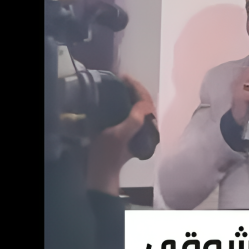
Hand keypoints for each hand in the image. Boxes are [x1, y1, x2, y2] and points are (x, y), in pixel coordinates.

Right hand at [86, 75, 155, 195]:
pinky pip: (133, 112)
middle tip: (121, 78)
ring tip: (120, 84)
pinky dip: (128, 102)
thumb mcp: (120, 134)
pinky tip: (119, 98)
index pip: (146, 100)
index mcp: (147, 127)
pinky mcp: (131, 133)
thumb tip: (143, 104)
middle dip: (135, 88)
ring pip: (140, 107)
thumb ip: (134, 120)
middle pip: (145, 102)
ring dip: (132, 94)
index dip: (137, 86)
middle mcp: (147, 128)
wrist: (101, 171)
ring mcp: (139, 130)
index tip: (124, 77)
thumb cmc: (108, 152)